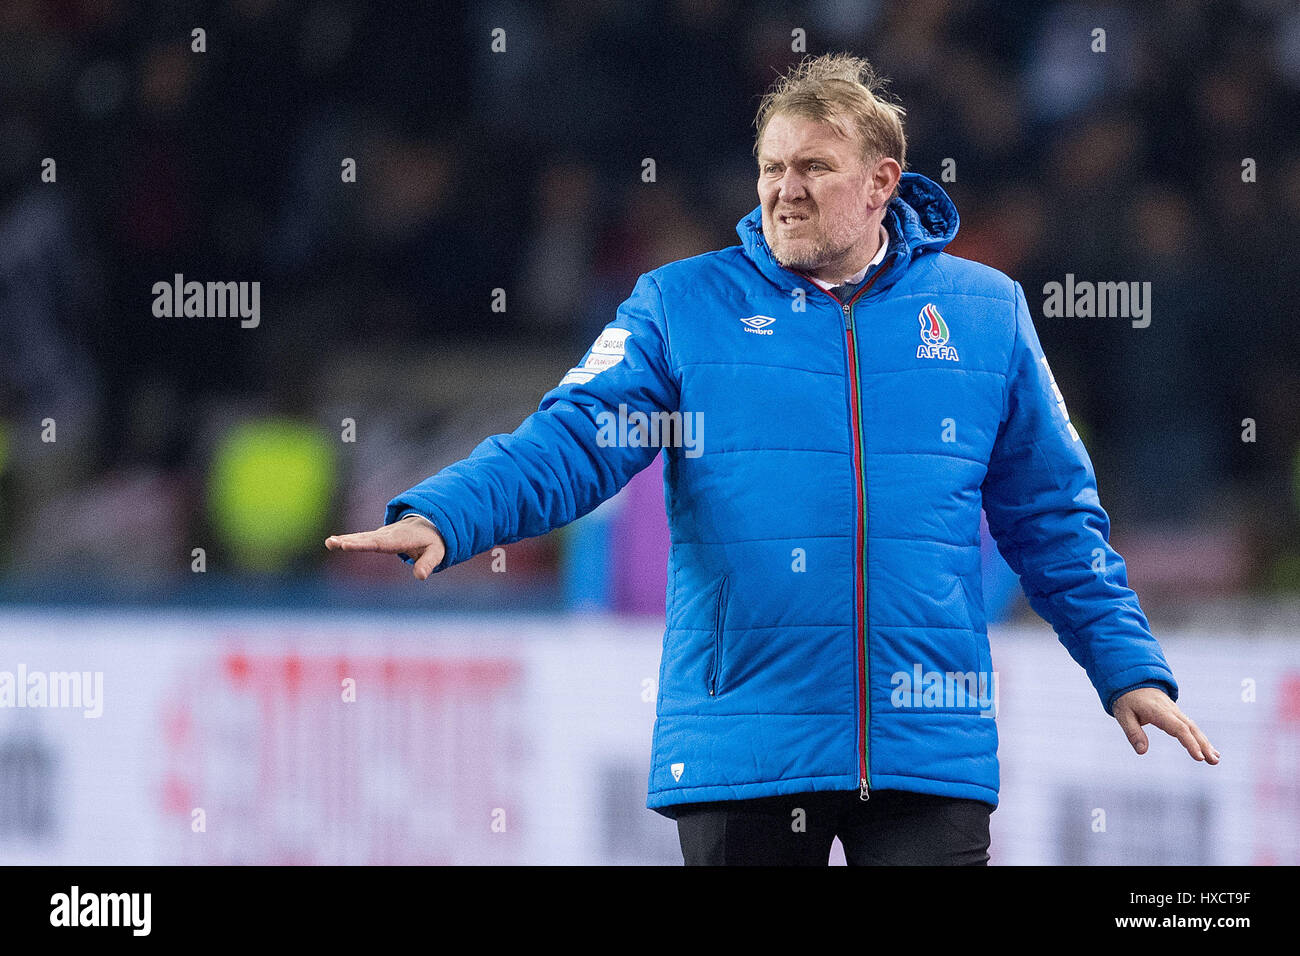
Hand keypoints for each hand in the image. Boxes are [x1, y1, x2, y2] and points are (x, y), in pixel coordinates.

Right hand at [325, 514, 446, 579]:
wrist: (430, 524)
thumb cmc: (433, 541)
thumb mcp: (437, 552)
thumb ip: (429, 563)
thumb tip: (420, 576)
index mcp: (401, 538)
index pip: (380, 543)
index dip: (364, 544)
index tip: (347, 545)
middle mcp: (388, 534)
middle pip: (367, 539)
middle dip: (351, 541)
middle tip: (333, 543)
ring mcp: (382, 535)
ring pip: (362, 537)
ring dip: (345, 539)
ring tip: (329, 542)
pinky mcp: (378, 537)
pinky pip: (362, 538)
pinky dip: (348, 539)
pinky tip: (333, 542)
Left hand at [1113, 687, 1219, 763]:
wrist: (1132, 680)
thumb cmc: (1127, 699)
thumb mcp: (1123, 715)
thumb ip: (1133, 733)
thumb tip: (1142, 752)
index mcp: (1159, 711)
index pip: (1178, 728)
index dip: (1190, 743)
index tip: (1199, 757)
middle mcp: (1171, 710)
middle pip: (1191, 729)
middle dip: (1203, 745)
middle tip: (1214, 761)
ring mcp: (1175, 711)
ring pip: (1193, 727)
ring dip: (1205, 743)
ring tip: (1215, 760)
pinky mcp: (1176, 713)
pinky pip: (1190, 726)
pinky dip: (1200, 738)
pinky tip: (1209, 750)